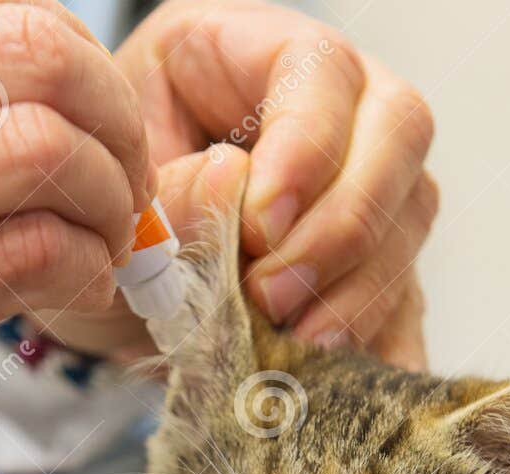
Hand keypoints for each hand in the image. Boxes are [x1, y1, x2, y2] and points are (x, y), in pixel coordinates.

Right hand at [0, 0, 150, 473]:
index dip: (57, 57)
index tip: (79, 118)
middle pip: (30, 46)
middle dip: (113, 113)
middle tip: (120, 176)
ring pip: (44, 149)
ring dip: (111, 201)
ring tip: (102, 245)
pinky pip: (26, 256)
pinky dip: (84, 274)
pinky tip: (73, 297)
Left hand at [37, 0, 435, 366]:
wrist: (97, 270)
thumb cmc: (103, 203)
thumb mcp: (112, 190)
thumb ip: (167, 190)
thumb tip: (233, 191)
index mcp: (252, 52)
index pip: (320, 70)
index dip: (307, 150)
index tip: (261, 228)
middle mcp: (332, 103)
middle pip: (399, 131)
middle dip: (344, 225)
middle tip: (275, 296)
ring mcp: (365, 180)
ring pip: (411, 213)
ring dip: (361, 288)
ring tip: (295, 342)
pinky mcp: (374, 257)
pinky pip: (407, 294)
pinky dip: (381, 342)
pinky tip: (345, 384)